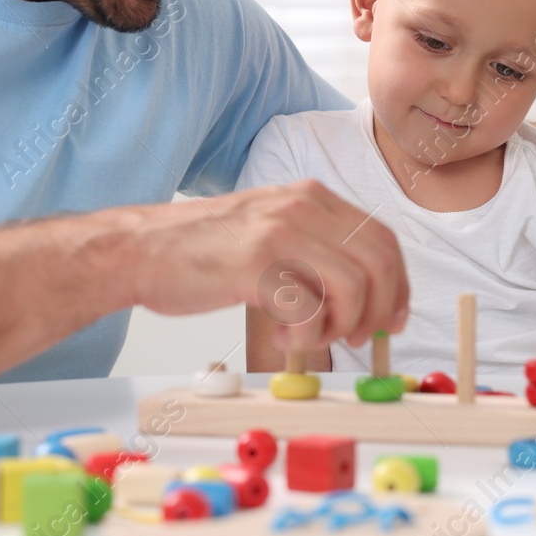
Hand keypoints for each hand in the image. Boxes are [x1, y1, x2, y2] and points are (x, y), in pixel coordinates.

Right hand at [115, 179, 407, 351]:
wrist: (138, 248)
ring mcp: (281, 233)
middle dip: (380, 309)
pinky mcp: (257, 265)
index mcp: (311, 197)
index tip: (390, 319)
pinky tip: (282, 336)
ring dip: (343, 324)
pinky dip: (307, 334)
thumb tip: (361, 294)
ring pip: (354, 285)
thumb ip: (313, 249)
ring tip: (311, 337)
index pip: (382, 239)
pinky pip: (311, 308)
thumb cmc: (201, 250)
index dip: (397, 284)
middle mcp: (303, 207)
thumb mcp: (270, 229)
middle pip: (380, 261)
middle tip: (356, 338)